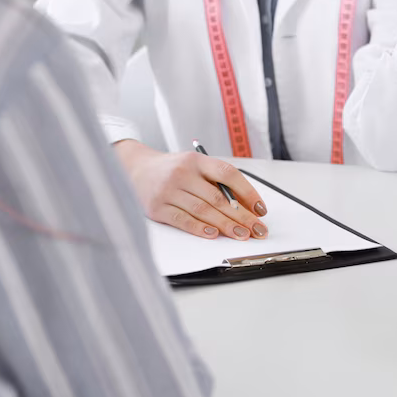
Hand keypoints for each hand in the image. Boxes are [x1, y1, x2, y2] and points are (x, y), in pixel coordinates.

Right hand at [114, 140, 267, 240]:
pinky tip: (213, 234)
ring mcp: (169, 190)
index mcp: (196, 160)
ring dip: (226, 225)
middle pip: (218, 198)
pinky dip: (199, 228)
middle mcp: (183, 173)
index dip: (248, 193)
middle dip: (242, 216)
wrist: (135, 169)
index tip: (261, 209)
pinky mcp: (157, 208)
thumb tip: (245, 206)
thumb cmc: (171, 170)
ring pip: (203, 211)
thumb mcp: (194, 166)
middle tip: (257, 229)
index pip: (228, 174)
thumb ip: (215, 181)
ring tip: (241, 235)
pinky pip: (182, 220)